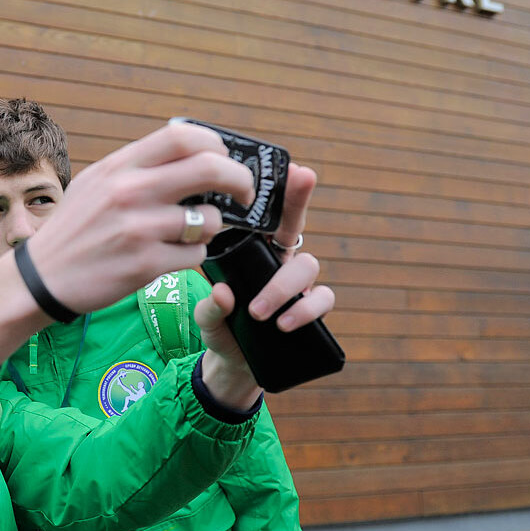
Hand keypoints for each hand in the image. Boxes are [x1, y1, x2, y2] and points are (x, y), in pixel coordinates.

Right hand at [21, 122, 255, 311]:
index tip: (225, 159)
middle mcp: (130, 191)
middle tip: (243, 193)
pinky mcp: (145, 265)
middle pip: (210, 169)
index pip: (184, 137)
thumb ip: (139, 166)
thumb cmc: (76, 228)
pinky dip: (192, 255)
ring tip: (189, 232)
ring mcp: (139, 229)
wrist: (42, 278)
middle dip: (239, 180)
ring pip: (209, 219)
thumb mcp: (97, 182)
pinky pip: (196, 254)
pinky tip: (171, 256)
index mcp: (120, 166)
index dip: (216, 144)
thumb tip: (193, 154)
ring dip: (210, 227)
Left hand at [193, 164, 334, 408]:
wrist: (234, 366)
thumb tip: (223, 294)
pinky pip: (323, 299)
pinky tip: (285, 324)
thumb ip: (211, 307)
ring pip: (308, 265)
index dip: (280, 190)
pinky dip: (306, 310)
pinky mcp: (310, 312)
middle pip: (295, 224)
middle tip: (303, 176)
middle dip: (300, 198)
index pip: (265, 217)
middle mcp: (279, 261)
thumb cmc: (221, 327)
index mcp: (252, 252)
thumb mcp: (206, 318)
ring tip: (258, 312)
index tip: (290, 164)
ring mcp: (297, 285)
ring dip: (283, 286)